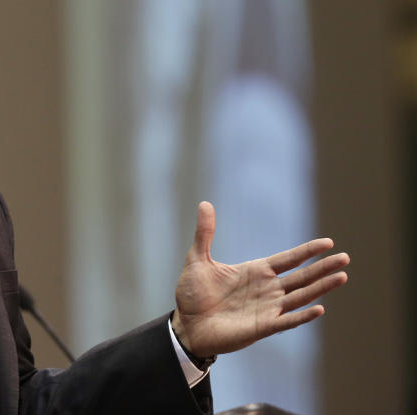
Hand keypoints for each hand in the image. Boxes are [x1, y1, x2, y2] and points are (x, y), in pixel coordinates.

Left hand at [171, 201, 348, 357]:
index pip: (288, 259)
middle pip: (301, 276)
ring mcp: (266, 308)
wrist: (185, 324)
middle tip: (345, 258)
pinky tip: (319, 308)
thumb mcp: (198, 259)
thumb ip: (205, 233)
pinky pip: (287, 321)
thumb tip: (205, 204)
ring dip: (321, 288)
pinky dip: (302, 316)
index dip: (307, 251)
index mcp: (255, 272)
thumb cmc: (192, 294)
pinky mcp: (262, 327)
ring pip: (300, 296)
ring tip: (342, 276)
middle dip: (323, 267)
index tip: (328, 243)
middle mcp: (266, 289)